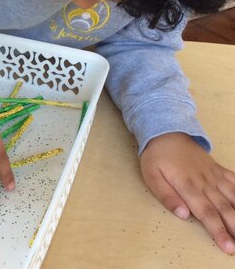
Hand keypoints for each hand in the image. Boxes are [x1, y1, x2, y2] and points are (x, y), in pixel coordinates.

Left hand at [140, 132, 234, 253]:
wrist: (166, 132)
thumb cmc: (156, 156)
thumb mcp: (151, 175)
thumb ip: (166, 195)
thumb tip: (183, 214)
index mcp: (186, 185)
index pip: (205, 212)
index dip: (217, 230)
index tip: (228, 247)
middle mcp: (204, 182)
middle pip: (223, 208)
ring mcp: (212, 175)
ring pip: (232, 196)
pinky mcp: (217, 169)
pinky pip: (234, 180)